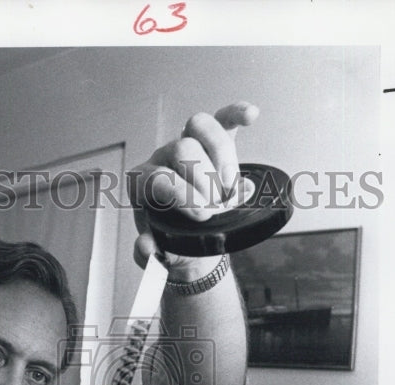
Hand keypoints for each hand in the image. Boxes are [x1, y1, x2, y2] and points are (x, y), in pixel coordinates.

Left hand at [127, 101, 259, 272]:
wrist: (195, 245)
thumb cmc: (174, 247)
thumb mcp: (159, 259)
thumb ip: (149, 256)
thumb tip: (146, 245)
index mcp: (142, 184)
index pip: (157, 177)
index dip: (181, 194)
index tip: (204, 215)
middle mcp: (161, 159)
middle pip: (180, 149)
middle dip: (204, 178)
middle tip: (218, 207)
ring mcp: (187, 146)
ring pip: (200, 128)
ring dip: (222, 155)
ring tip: (231, 187)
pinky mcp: (213, 142)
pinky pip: (223, 120)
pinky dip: (237, 114)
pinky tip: (251, 116)